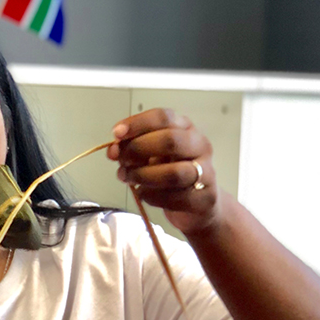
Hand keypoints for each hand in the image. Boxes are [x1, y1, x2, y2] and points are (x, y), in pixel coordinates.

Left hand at [107, 108, 221, 234]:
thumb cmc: (169, 172)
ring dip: (143, 176)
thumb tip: (114, 150)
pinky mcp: (204, 198)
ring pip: (173, 173)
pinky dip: (152, 197)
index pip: (163, 117)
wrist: (196, 202)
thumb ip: (131, 148)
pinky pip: (174, 198)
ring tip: (127, 178)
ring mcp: (206, 172)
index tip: (116, 133)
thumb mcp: (150, 154)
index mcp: (185, 128)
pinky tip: (143, 194)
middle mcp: (199, 146)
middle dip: (139, 149)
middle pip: (170, 141)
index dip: (138, 123)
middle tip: (121, 160)